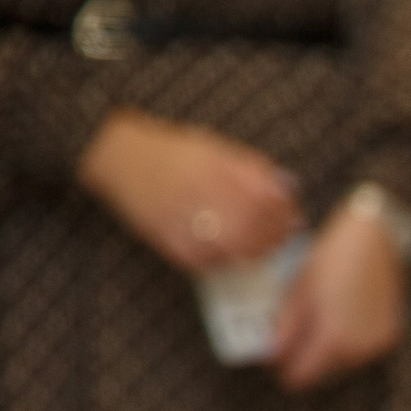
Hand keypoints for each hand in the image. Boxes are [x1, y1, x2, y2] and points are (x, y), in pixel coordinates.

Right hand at [76, 110, 300, 273]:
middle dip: (278, 234)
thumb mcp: (213, 147)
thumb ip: (251, 168)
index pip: (267, 197)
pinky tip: (233, 251)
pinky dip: (230, 261)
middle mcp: (200, 193)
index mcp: (215, 167)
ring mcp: (185, 221)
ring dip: (259, 251)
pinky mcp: (172, 244)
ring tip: (264, 246)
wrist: (115, 156)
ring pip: (239, 250)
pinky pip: (213, 263)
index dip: (286, 210)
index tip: (294, 214)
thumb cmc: (171, 152)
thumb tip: (287, 188)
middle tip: (285, 235)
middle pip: (257, 226)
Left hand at [269, 205, 406, 392]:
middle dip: (305, 360)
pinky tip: (338, 319)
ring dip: (325, 352)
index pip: (301, 378)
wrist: (373, 239)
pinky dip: (345, 343)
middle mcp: (359, 350)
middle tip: (290, 337)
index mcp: (333, 340)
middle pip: (322, 375)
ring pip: (341, 365)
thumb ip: (284, 328)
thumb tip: (272, 353)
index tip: (273, 355)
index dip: (283, 368)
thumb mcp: (298, 290)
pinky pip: (359, 352)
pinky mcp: (388, 336)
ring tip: (315, 323)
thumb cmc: (333, 257)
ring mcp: (376, 344)